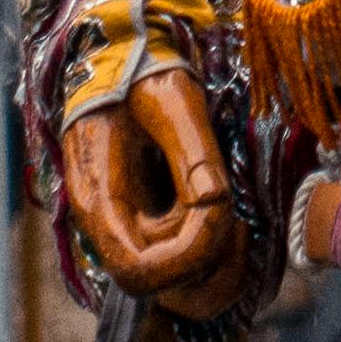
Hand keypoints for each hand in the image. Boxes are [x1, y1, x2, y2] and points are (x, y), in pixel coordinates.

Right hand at [55, 67, 248, 311]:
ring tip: (237, 214)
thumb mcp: (172, 99)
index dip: (186, 258)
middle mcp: (106, 224)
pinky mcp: (140, 220)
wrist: (117, 58)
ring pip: (166, 279)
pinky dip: (205, 246)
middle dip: (206, 259)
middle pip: (155, 283)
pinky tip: (225, 210)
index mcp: (100, 198)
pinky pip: (172, 254)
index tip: (224, 217)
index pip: (136, 270)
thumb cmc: (142, 73)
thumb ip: (193, 151)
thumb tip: (216, 202)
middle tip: (240, 216)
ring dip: (210, 258)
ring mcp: (122, 225)